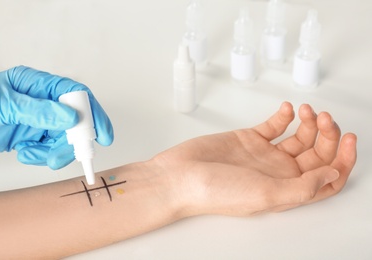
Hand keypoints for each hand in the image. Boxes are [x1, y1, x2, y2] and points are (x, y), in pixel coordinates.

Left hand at [0, 66, 112, 168]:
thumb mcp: (4, 105)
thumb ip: (38, 111)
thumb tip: (71, 116)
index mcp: (36, 84)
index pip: (75, 94)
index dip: (92, 112)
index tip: (100, 133)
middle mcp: (40, 101)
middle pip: (74, 120)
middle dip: (75, 139)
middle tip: (75, 153)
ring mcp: (36, 120)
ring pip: (62, 138)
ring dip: (57, 152)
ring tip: (40, 157)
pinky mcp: (29, 137)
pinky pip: (47, 149)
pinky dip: (41, 156)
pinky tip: (26, 154)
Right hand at [153, 102, 356, 215]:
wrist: (181, 175)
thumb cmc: (215, 192)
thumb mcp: (264, 195)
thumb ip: (302, 188)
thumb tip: (332, 175)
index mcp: (286, 190)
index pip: (327, 178)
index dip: (343, 160)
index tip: (347, 138)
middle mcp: (279, 173)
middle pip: (316, 154)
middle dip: (327, 135)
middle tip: (325, 118)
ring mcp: (264, 155)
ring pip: (299, 137)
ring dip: (308, 122)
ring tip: (305, 110)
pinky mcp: (249, 138)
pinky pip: (274, 125)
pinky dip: (284, 115)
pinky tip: (286, 109)